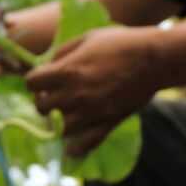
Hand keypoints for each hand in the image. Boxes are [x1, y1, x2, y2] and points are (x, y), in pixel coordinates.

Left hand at [24, 26, 162, 157]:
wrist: (153, 59)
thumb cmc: (120, 42)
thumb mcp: (86, 38)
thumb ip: (63, 52)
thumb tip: (48, 64)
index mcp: (68, 71)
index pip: (31, 83)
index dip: (34, 80)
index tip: (41, 78)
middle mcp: (75, 95)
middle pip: (41, 108)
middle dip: (42, 100)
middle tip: (52, 94)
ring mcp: (91, 113)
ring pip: (58, 129)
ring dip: (57, 121)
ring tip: (64, 112)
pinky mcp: (107, 124)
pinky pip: (84, 145)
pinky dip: (75, 147)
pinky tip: (72, 143)